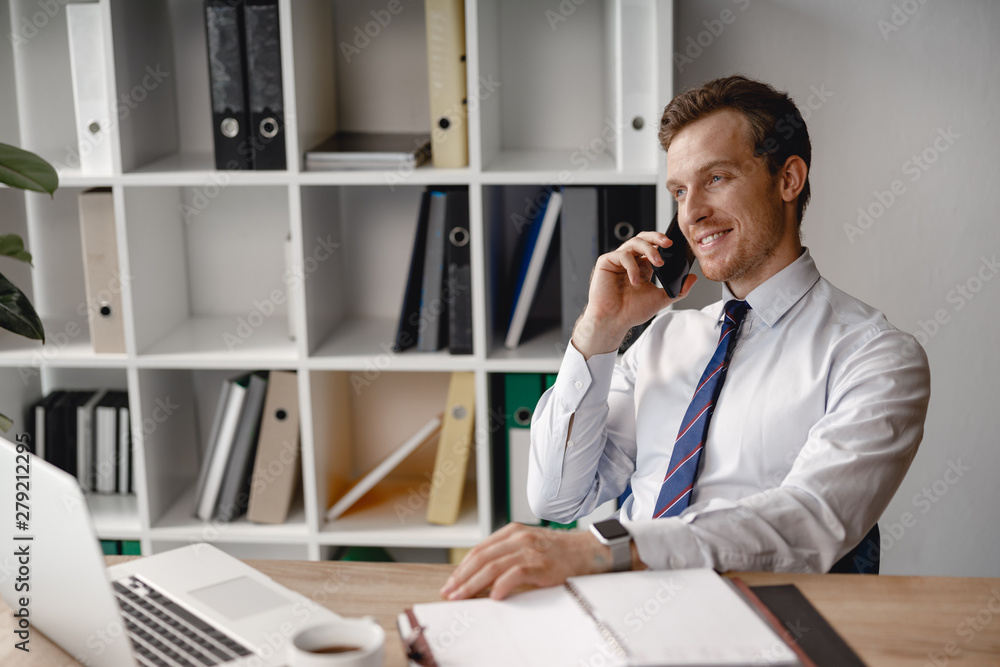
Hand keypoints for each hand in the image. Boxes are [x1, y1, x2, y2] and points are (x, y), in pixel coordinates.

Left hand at [439, 523, 612, 600]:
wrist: (589, 551)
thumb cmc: (559, 553)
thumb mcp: (529, 546)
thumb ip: (508, 554)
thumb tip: (483, 575)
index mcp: (513, 532)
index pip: (480, 550)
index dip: (462, 567)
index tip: (452, 582)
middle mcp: (518, 538)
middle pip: (481, 558)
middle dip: (462, 577)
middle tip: (449, 592)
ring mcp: (530, 550)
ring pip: (492, 566)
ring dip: (473, 584)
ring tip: (462, 596)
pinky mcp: (541, 564)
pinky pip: (515, 574)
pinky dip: (502, 586)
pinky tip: (493, 596)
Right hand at [573, 232, 696, 358]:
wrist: (614, 321)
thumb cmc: (631, 311)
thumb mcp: (661, 299)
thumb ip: (678, 290)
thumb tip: (693, 278)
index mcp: (642, 267)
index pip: (652, 247)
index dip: (662, 244)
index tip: (675, 247)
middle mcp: (630, 261)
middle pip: (643, 238)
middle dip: (656, 237)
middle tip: (668, 244)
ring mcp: (617, 261)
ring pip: (634, 242)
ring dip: (649, 250)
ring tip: (658, 263)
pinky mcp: (606, 262)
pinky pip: (622, 255)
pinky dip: (632, 266)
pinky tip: (635, 281)